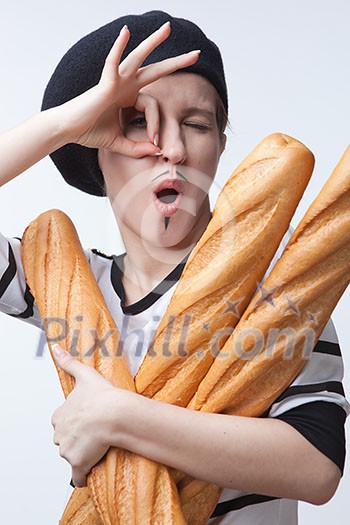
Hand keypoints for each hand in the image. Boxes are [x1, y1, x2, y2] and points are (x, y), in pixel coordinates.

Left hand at [51, 345, 118, 486]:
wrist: (114, 413)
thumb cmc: (102, 396)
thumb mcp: (84, 374)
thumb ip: (68, 362)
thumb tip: (55, 348)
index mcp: (59, 415)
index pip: (61, 423)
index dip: (75, 422)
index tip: (86, 421)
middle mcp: (60, 434)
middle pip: (66, 440)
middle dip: (77, 439)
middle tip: (94, 434)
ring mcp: (68, 450)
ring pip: (72, 455)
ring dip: (82, 454)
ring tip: (98, 447)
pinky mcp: (78, 463)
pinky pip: (78, 475)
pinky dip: (83, 475)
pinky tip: (92, 469)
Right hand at [55, 22, 199, 156]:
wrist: (68, 131)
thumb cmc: (89, 133)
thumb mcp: (119, 144)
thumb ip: (138, 148)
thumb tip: (157, 151)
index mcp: (129, 97)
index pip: (153, 106)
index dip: (157, 125)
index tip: (155, 142)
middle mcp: (124, 86)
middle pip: (155, 70)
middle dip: (176, 63)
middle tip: (197, 55)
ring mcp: (115, 81)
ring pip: (138, 58)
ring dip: (153, 43)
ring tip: (168, 28)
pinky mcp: (105, 84)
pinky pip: (113, 62)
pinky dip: (118, 47)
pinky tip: (126, 32)